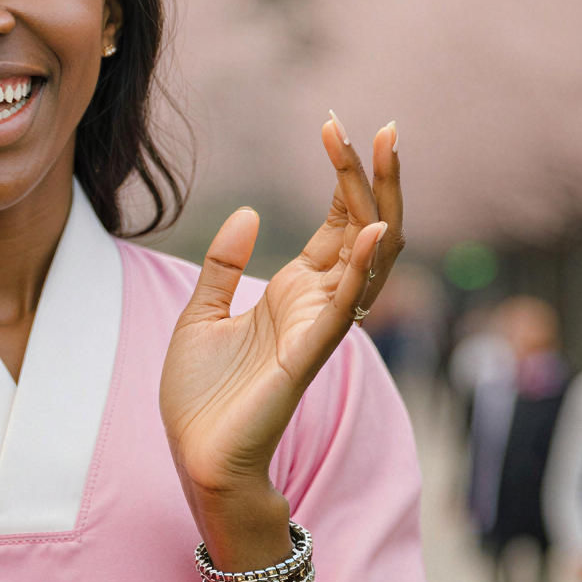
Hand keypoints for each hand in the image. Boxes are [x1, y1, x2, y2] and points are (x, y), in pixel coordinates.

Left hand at [160, 116, 401, 568]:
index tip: (336, 125)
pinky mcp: (306, 354)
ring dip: (378, 205)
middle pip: (365, 228)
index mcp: (296, 292)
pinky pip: (346, 306)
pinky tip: (373, 229)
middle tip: (380, 125)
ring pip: (368, 258)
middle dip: (374, 177)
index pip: (337, 222)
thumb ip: (223, 264)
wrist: (198, 456)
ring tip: (383, 151)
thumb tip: (248, 212)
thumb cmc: (203, 396)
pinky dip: (362, 267)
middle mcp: (318, 304)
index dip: (343, 175)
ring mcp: (318, 327)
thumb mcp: (200, 313)